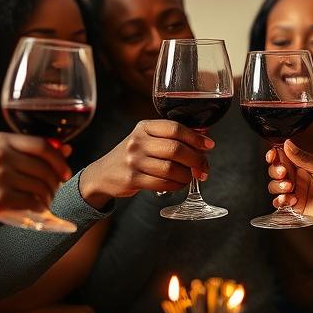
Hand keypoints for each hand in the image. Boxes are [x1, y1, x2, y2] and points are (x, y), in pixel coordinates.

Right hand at [0, 133, 70, 223]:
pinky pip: (31, 202)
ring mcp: (0, 176)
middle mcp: (2, 155)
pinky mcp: (0, 197)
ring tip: (45, 201)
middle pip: (44, 168)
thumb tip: (65, 149)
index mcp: (1, 140)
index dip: (59, 160)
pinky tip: (37, 209)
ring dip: (48, 197)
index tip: (65, 172)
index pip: (42, 145)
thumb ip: (26, 150)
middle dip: (55, 182)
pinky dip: (39, 207)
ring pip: (40, 186)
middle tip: (54, 190)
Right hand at [79, 120, 214, 208]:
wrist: (103, 174)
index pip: (174, 128)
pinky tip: (179, 184)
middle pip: (175, 149)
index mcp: (144, 127)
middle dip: (196, 160)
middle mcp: (137, 141)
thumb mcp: (145, 139)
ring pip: (171, 168)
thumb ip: (169, 138)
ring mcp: (134, 161)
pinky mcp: (133, 179)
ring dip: (187, 175)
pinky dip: (176, 185)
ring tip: (190, 177)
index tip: (209, 145)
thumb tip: (203, 143)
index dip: (195, 138)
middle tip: (203, 168)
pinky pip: (163, 183)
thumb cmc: (131, 156)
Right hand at [266, 140, 312, 230]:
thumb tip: (287, 144)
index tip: (272, 155)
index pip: (283, 156)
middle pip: (275, 170)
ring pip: (274, 186)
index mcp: (304, 164)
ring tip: (289, 188)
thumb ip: (304, 158)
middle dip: (275, 171)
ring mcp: (296, 191)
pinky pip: (280, 202)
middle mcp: (297, 177)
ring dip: (277, 186)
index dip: (275, 155)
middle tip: (283, 173)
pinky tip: (290, 199)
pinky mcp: (295, 206)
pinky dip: (280, 200)